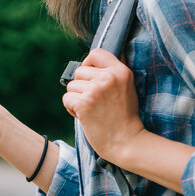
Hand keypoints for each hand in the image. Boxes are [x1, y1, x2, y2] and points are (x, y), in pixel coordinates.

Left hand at [62, 48, 144, 165]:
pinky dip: (72, 109)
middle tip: (95, 102)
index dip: (88, 63)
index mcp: (121, 71)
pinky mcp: (84, 103)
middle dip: (82, 86)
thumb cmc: (124, 118)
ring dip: (77, 99)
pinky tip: (85, 117)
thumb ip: (112, 73)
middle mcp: (108, 77)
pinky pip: (67, 99)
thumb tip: (92, 60)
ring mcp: (96, 90)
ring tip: (93, 110)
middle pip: (79, 71)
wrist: (127, 142)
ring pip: (71, 86)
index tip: (90, 76)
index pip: (96, 53)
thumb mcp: (126, 88)